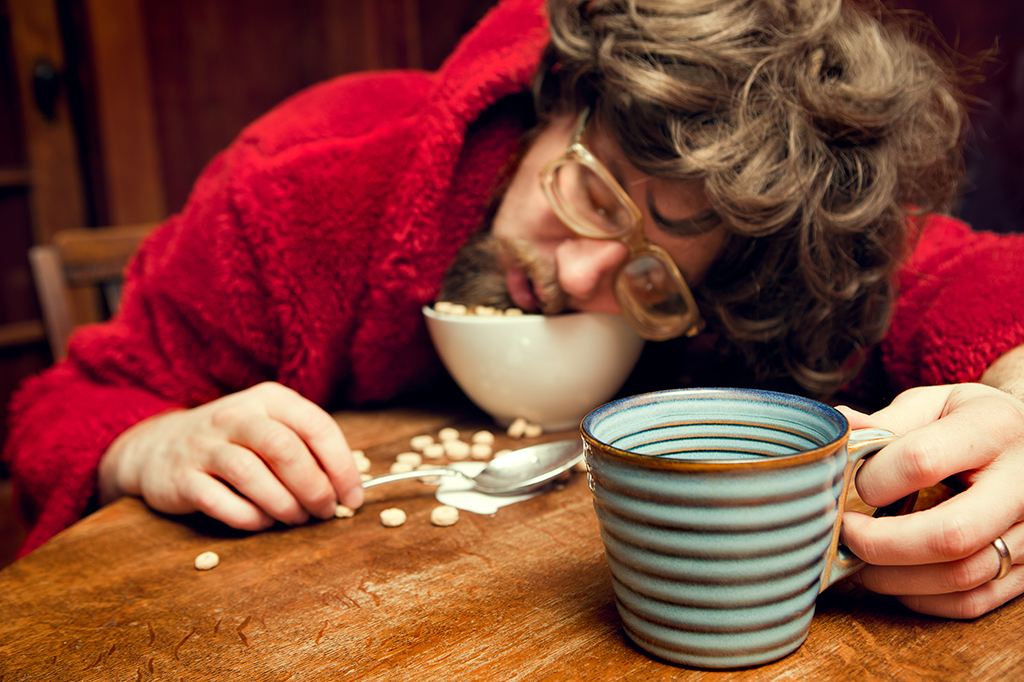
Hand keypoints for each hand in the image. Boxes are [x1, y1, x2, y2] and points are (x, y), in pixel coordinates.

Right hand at [98, 382, 363, 530]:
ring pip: (253, 474)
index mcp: (269, 399)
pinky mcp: (182, 478)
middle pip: (285, 449)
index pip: (317, 426)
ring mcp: (205, 445)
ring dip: (284, 505)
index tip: (352, 497)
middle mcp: (236, 415)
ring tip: (296, 519)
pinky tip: (263, 523)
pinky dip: (250, 518)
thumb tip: (346, 490)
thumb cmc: (233, 443)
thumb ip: (307, 450)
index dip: (341, 465)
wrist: (158, 447)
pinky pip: (222, 502)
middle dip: (314, 487)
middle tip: (324, 512)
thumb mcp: (270, 428)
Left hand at [835, 384, 1023, 618]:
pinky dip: (923, 597)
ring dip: (894, 577)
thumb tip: (839, 429)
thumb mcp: (935, 405)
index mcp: (994, 428)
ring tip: (858, 560)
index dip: (874, 479)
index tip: (853, 484)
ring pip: (960, 576)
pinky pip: (972, 601)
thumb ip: (888, 421)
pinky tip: (894, 576)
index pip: (921, 460)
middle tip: (845, 533)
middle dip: (881, 543)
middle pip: (950, 534)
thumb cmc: (972, 422)